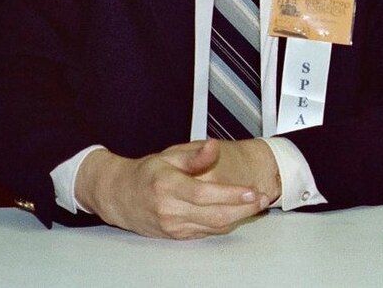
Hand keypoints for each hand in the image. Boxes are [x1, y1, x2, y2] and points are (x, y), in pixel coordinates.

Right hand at [74, 140, 270, 239]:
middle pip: (213, 215)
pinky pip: (206, 231)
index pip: (204, 194)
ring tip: (256, 204)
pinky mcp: (176, 236)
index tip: (251, 190)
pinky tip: (237, 212)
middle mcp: (170, 210)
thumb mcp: (168, 155)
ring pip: (213, 226)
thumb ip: (194, 155)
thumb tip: (213, 146)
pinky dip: (225, 222)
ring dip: (238, 217)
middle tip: (262, 198)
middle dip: (243, 209)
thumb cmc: (146, 173)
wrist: (120, 196)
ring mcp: (173, 226)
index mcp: (167, 185)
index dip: (230, 194)